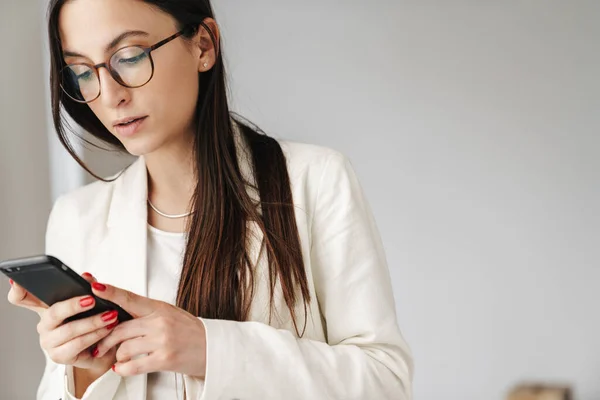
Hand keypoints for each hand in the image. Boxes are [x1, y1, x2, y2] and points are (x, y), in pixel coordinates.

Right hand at [7, 273, 117, 373]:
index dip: (17, 290)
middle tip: (92, 299)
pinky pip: (78, 344)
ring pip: (69, 329)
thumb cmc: (93, 319)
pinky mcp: (59, 356)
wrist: (105, 346)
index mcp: (46, 307)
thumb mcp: (92, 300)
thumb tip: (87, 276)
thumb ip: (87, 286)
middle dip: (73, 305)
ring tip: (111, 315)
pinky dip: (96, 335)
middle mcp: (44, 324)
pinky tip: (108, 328)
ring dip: (93, 322)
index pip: (23, 298)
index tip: (17, 280)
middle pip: (53, 312)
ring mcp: (49, 341)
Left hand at [91, 282, 206, 377]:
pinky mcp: (164, 359)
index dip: (111, 292)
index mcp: (160, 308)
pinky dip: (122, 368)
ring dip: (117, 356)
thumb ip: (147, 314)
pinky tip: (122, 367)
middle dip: (105, 340)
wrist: (212, 348)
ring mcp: (162, 341)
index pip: (130, 298)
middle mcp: (160, 322)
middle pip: (120, 328)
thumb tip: (120, 315)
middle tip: (99, 346)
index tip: (96, 287)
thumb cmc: (190, 331)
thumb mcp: (170, 314)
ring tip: (119, 358)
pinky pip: (132, 365)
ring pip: (124, 348)